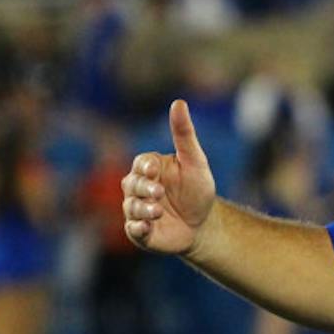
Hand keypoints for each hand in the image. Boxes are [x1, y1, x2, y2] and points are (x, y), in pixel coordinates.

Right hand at [122, 99, 216, 255]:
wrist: (203, 224)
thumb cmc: (198, 189)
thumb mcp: (195, 161)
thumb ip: (184, 134)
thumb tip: (179, 102)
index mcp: (150, 167)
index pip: (141, 163)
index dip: (145, 167)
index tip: (154, 170)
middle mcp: (139, 187)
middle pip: (132, 184)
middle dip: (144, 188)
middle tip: (159, 193)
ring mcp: (137, 209)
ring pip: (130, 207)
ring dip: (142, 208)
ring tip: (158, 211)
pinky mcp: (140, 231)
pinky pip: (132, 228)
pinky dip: (137, 228)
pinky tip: (145, 227)